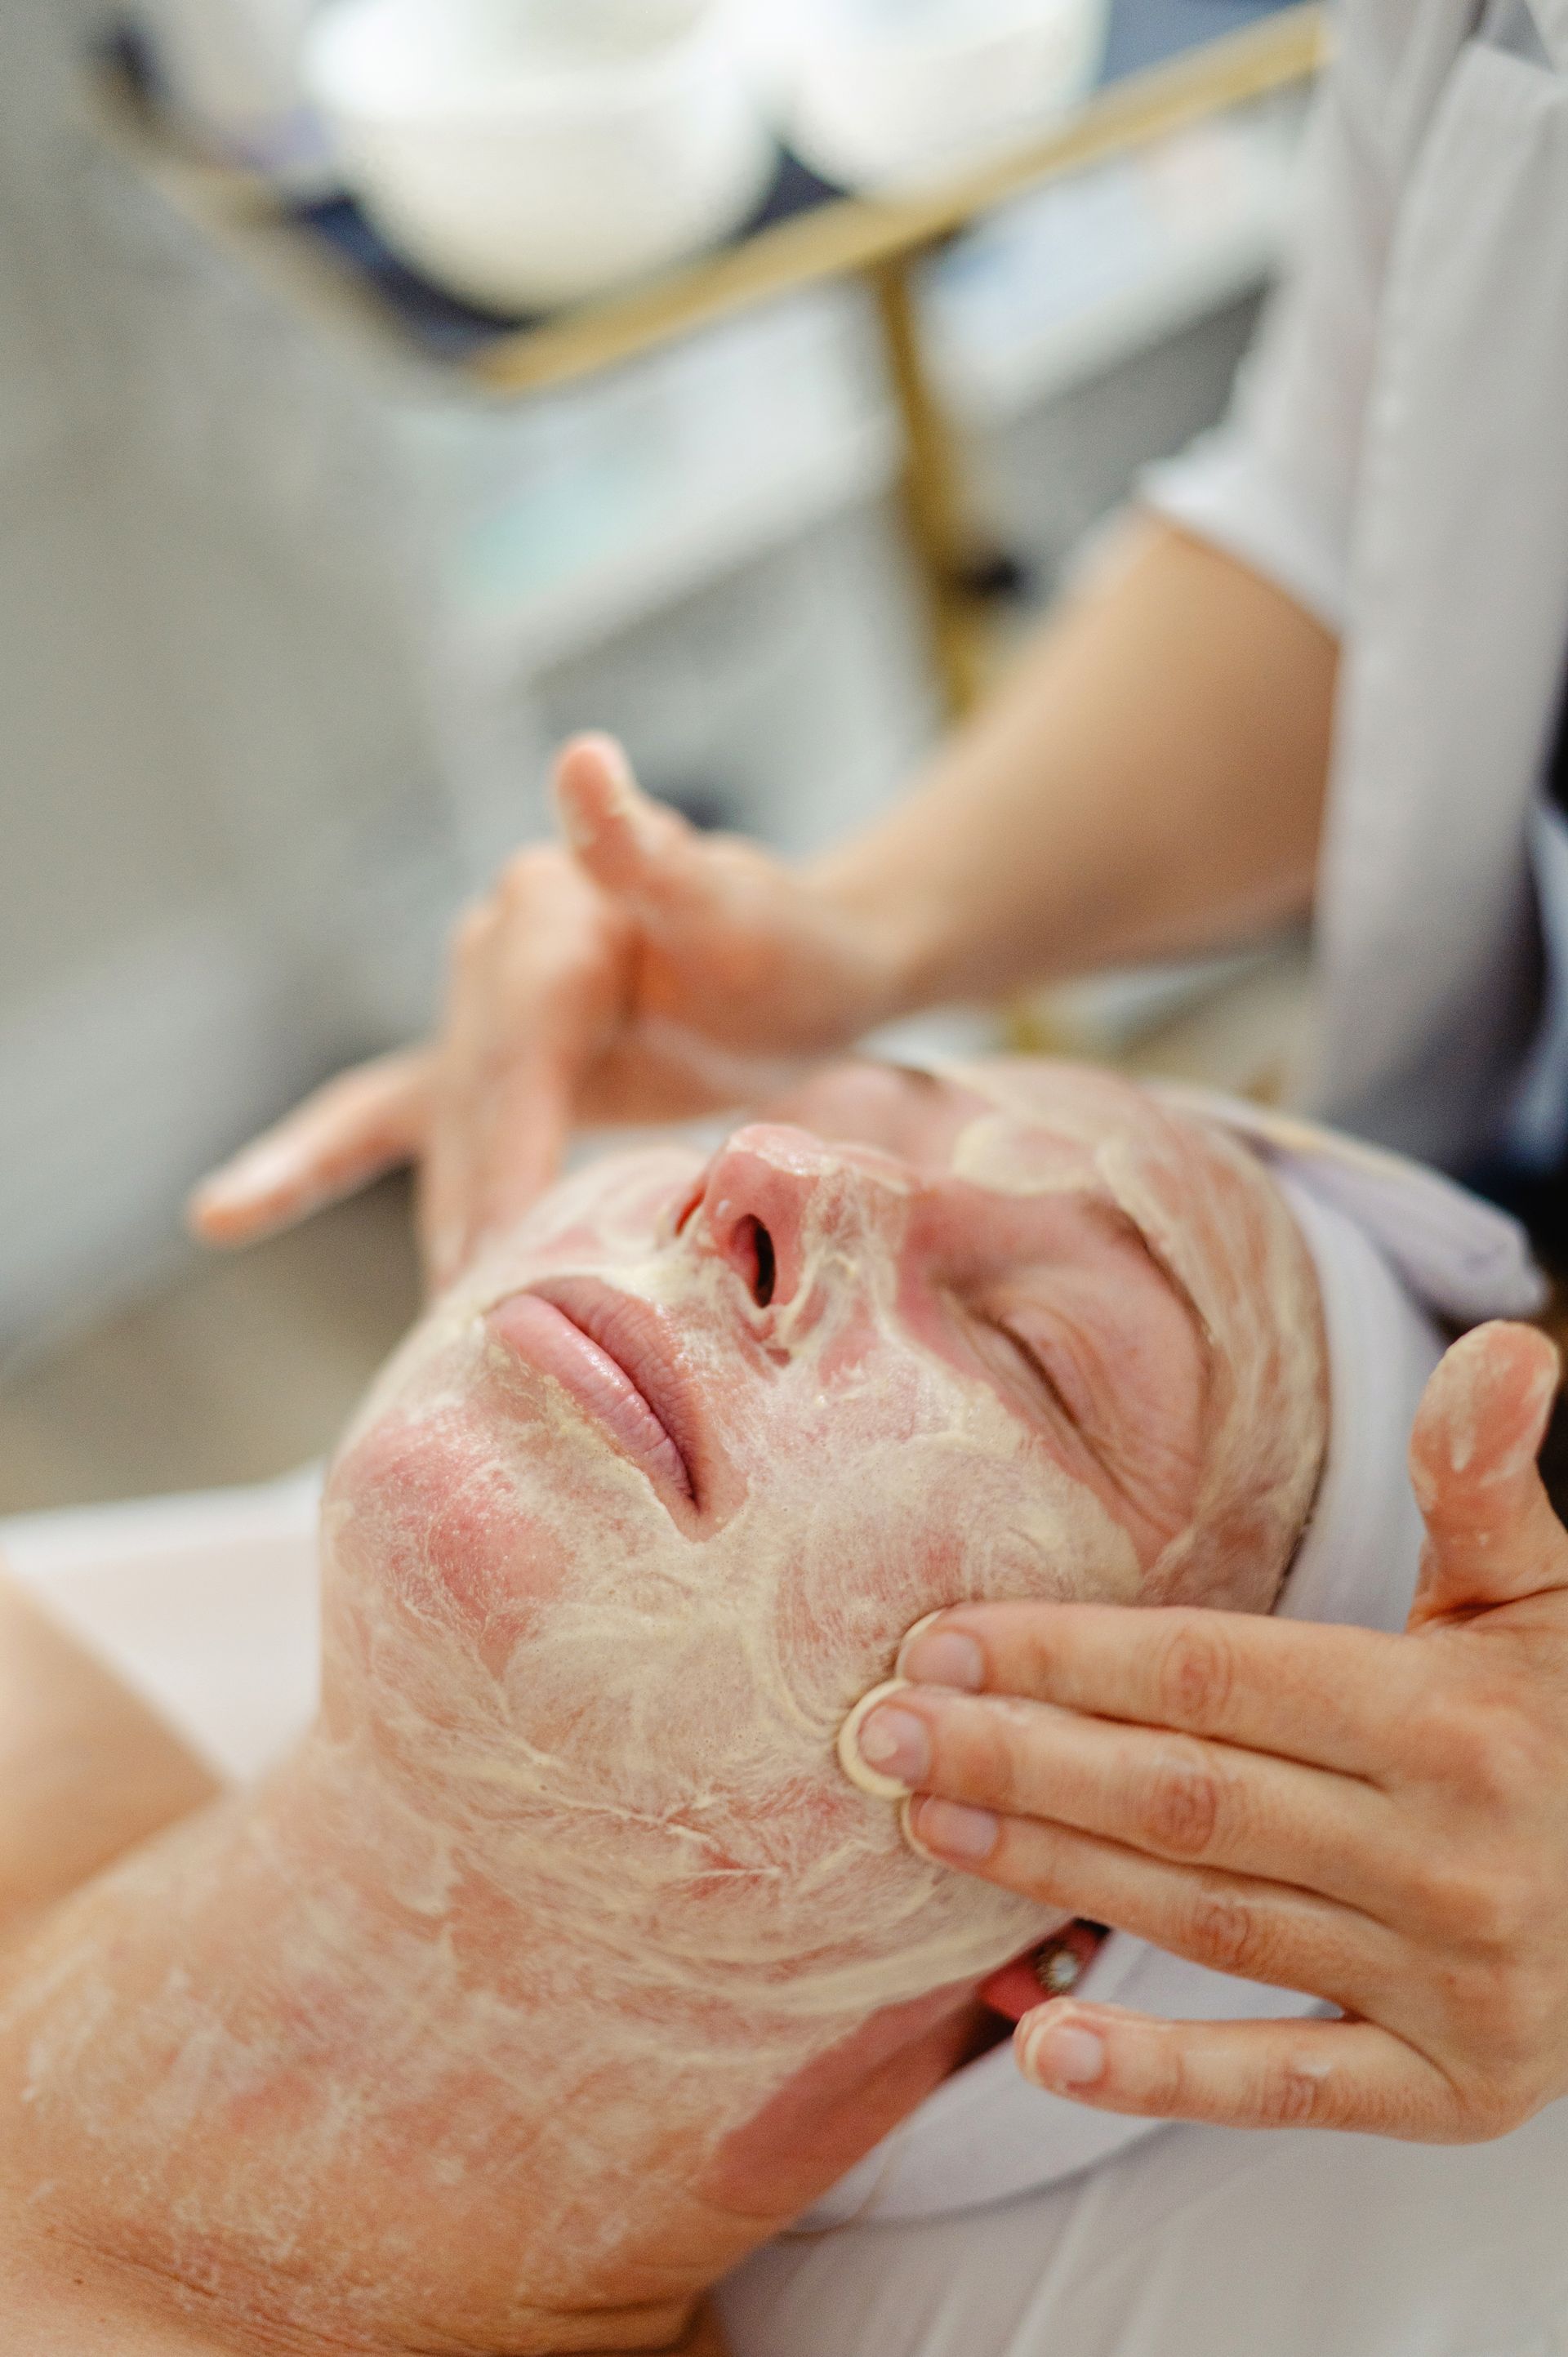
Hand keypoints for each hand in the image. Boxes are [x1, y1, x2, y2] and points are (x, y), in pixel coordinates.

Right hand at [189, 736, 901, 1285]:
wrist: (806, 966)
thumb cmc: (785, 947)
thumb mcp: (742, 912)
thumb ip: (657, 861)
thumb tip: (583, 763)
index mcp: (552, 907)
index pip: (516, 1045)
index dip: (508, 1146)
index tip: (506, 1244)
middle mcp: (497, 939)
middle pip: (474, 1091)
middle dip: (476, 1200)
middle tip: (481, 1309)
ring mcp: (481, 996)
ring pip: (444, 1122)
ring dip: (446, 1212)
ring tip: (446, 1311)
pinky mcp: (483, 1053)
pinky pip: (386, 1112)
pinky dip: (310, 1162)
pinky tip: (221, 1213)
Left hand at [846, 1319, 1567, 2140]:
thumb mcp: (1538, 1594)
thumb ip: (1483, 1481)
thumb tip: (1503, 1346)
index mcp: (1452, 1718)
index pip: (1216, 1678)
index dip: (1070, 1658)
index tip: (942, 1639)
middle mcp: (1450, 1855)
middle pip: (1185, 1798)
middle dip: (1018, 1757)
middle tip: (881, 1732)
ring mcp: (1452, 1983)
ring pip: (1206, 1919)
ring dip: (1052, 1872)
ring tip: (929, 1822)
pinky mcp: (1453, 2089)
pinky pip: (1286, 2087)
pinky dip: (1163, 2076)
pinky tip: (1041, 2044)